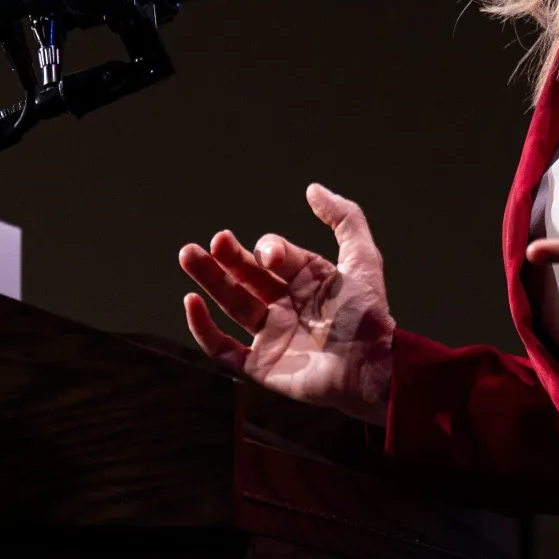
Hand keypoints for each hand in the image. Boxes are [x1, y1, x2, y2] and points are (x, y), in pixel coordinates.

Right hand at [178, 184, 394, 424]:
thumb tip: (312, 189)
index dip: (267, 250)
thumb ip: (345, 219)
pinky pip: (223, 349)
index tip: (270, 257)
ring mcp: (272, 335)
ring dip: (208, 280)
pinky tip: (191, 303)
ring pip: (231, 303)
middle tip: (203, 244)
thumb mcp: (363, 259)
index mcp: (306, 279)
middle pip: (245, 275)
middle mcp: (286, 304)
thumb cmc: (369, 317)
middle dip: (224, 258)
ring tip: (187, 255)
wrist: (371, 370)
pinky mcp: (261, 365)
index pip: (273, 255)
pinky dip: (203, 329)